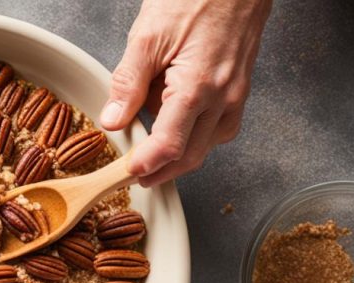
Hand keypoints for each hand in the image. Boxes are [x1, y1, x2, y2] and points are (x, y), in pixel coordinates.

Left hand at [101, 0, 270, 185]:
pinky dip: (196, 133)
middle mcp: (223, 98)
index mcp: (197, 87)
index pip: (169, 145)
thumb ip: (128, 84)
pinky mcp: (240, 91)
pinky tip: (177, 118)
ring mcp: (236, 97)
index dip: (146, 165)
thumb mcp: (147, 37)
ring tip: (150, 137)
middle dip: (160, 170)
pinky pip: (219, 128)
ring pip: (207, 146)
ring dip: (178, 152)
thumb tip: (113, 122)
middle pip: (190, 156)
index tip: (127, 173)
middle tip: (134, 174)